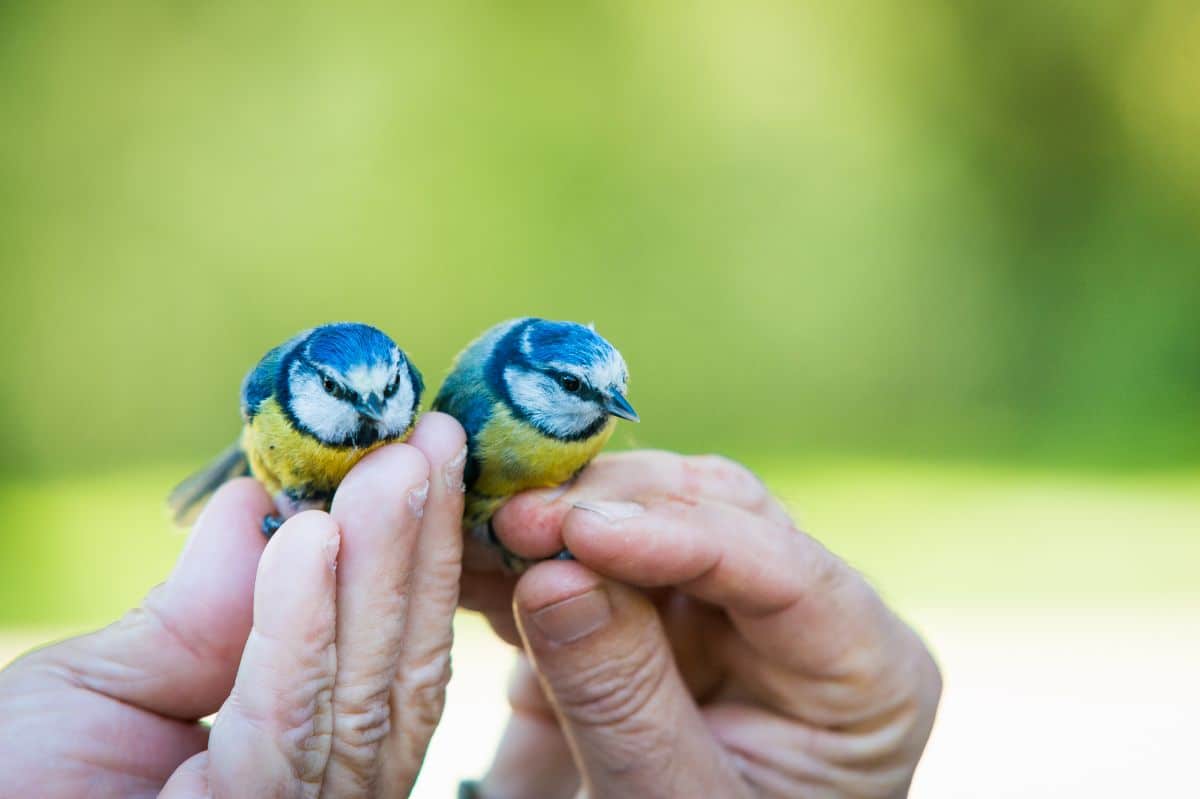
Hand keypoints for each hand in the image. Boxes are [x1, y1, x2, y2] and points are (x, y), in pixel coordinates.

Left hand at [0, 413, 467, 798]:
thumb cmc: (22, 785)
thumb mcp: (114, 683)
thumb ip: (200, 611)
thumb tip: (259, 501)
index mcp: (303, 764)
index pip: (381, 661)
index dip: (407, 561)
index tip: (417, 453)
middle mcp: (319, 798)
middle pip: (395, 672)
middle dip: (413, 548)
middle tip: (429, 438)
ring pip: (364, 690)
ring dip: (383, 563)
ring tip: (392, 464)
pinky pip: (283, 720)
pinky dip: (300, 624)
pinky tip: (309, 537)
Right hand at [462, 451, 941, 798]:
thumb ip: (622, 697)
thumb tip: (552, 574)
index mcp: (864, 671)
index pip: (784, 571)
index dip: (676, 536)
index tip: (575, 531)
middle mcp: (804, 618)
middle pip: (716, 515)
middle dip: (607, 509)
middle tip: (509, 519)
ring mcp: (726, 608)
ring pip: (648, 512)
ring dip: (558, 517)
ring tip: (479, 525)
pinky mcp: (653, 614)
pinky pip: (591, 558)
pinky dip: (531, 554)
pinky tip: (471, 552)